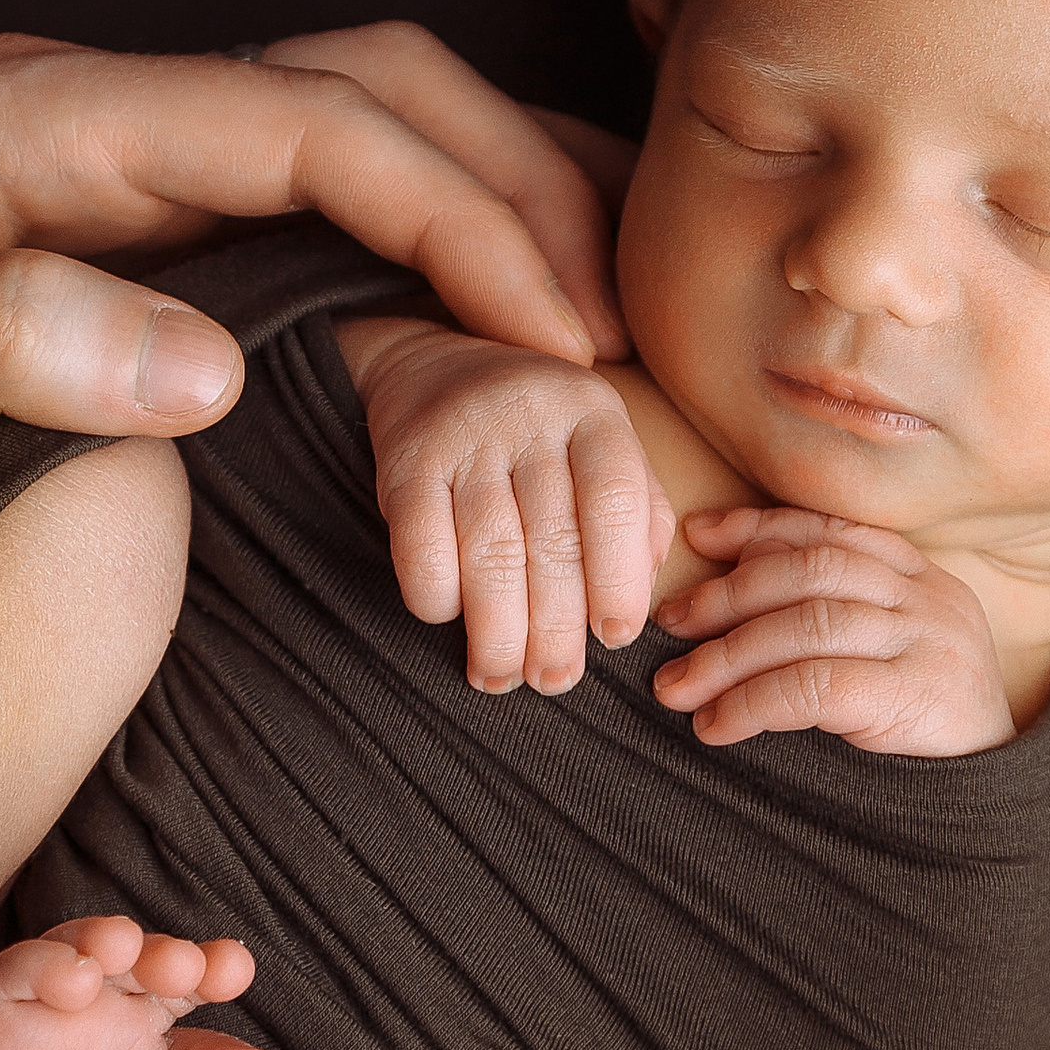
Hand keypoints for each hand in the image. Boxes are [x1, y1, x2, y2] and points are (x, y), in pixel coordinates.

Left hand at [0, 29, 628, 515]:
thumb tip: (207, 363)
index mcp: (46, 122)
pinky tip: (473, 337)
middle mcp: (95, 117)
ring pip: (356, 132)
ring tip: (599, 332)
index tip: (568, 340)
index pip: (313, 130)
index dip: (463, 222)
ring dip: (491, 204)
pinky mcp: (103, 226)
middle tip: (632, 339)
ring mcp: (105, 164)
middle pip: (374, 89)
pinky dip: (420, 247)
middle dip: (526, 187)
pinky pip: (306, 205)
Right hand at [346, 314, 671, 690]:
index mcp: (594, 413)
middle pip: (553, 542)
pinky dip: (437, 598)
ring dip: (497, 633)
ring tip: (500, 676)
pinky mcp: (405, 462)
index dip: (620, 581)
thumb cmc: (538, 435)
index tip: (615, 636)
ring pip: (490, 554)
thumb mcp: (603, 449)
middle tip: (554, 680)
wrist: (429, 369)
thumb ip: (641, 514)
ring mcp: (466, 436)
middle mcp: (532, 415)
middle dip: (556, 629)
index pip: (617, 504)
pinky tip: (448, 618)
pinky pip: (422, 548)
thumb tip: (645, 591)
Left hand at [653, 505, 1014, 752]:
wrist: (997, 805)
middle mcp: (928, 600)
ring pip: (808, 624)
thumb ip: (834, 620)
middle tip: (671, 622)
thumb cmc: (926, 731)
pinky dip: (754, 703)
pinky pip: (816, 687)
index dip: (759, 528)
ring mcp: (929, 645)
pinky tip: (717, 724)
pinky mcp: (918, 698)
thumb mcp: (891, 657)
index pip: (830, 532)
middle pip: (811, 570)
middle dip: (729, 593)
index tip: (699, 536)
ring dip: (728, 654)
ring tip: (677, 687)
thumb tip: (724, 606)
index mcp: (919, 578)